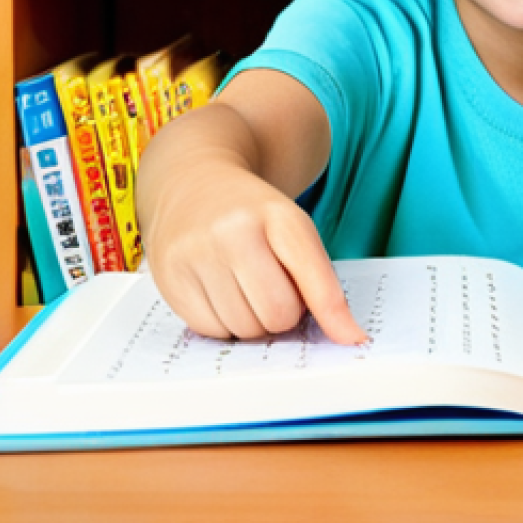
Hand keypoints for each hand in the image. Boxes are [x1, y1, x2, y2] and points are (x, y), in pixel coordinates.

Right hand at [144, 161, 366, 344]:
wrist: (193, 183)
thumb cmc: (253, 215)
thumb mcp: (292, 228)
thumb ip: (320, 279)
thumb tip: (347, 337)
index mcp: (276, 213)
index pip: (312, 274)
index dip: (333, 312)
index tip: (353, 339)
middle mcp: (232, 231)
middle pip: (278, 314)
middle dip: (284, 313)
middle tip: (275, 288)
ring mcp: (195, 254)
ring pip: (244, 329)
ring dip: (253, 320)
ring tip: (245, 286)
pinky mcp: (169, 278)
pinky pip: (211, 331)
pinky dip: (223, 323)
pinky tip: (221, 292)